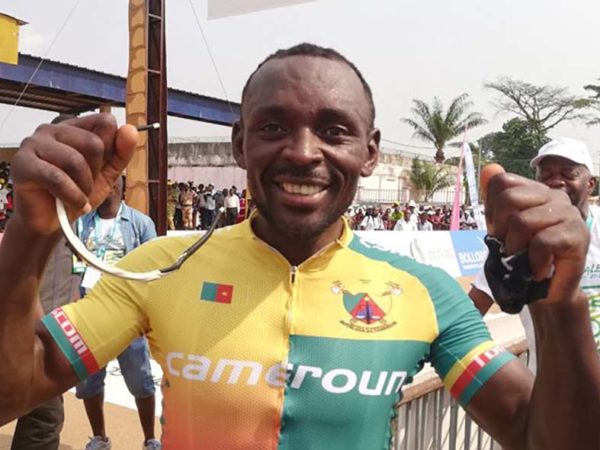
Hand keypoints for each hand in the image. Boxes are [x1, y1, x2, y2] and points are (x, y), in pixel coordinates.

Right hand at [10, 113, 137, 234]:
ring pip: (75, 160)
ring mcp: (34, 144)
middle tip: (85, 186)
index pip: (105, 122)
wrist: (52, 222)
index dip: (111, 150)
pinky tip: (74, 203)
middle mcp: (52, 130)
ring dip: (84, 187)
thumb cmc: (76, 192)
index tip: (99, 168)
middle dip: (96, 173)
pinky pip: (56, 177)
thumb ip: (121, 153)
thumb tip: (130, 129)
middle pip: (93, 143)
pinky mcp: (22, 164)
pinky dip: (73, 196)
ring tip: (78, 196)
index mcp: (74, 128)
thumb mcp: (107, 174)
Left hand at [485, 172, 588, 304]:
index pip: (501, 182)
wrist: (545, 291)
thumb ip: (494, 199)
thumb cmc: (522, 258)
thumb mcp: (501, 228)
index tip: (500, 233)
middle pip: (509, 199)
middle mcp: (553, 196)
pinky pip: (542, 241)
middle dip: (501, 230)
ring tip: (524, 262)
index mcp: (534, 190)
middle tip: (511, 250)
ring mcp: (568, 213)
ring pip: (523, 222)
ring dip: (515, 249)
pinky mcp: (577, 234)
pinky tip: (537, 270)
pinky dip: (533, 261)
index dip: (492, 211)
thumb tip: (489, 167)